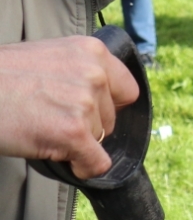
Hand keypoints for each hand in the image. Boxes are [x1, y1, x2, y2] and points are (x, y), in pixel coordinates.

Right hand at [0, 36, 138, 178]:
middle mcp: (94, 74)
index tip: (86, 112)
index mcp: (91, 52)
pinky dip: (82, 168)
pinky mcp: (74, 132)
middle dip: (86, 124)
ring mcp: (85, 103)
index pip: (126, 90)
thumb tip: (100, 100)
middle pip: (111, 117)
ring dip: (74, 141)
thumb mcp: (46, 58)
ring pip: (99, 139)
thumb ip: (78, 72)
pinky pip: (95, 163)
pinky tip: (61, 159)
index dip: (107, 106)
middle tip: (47, 117)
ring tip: (39, 126)